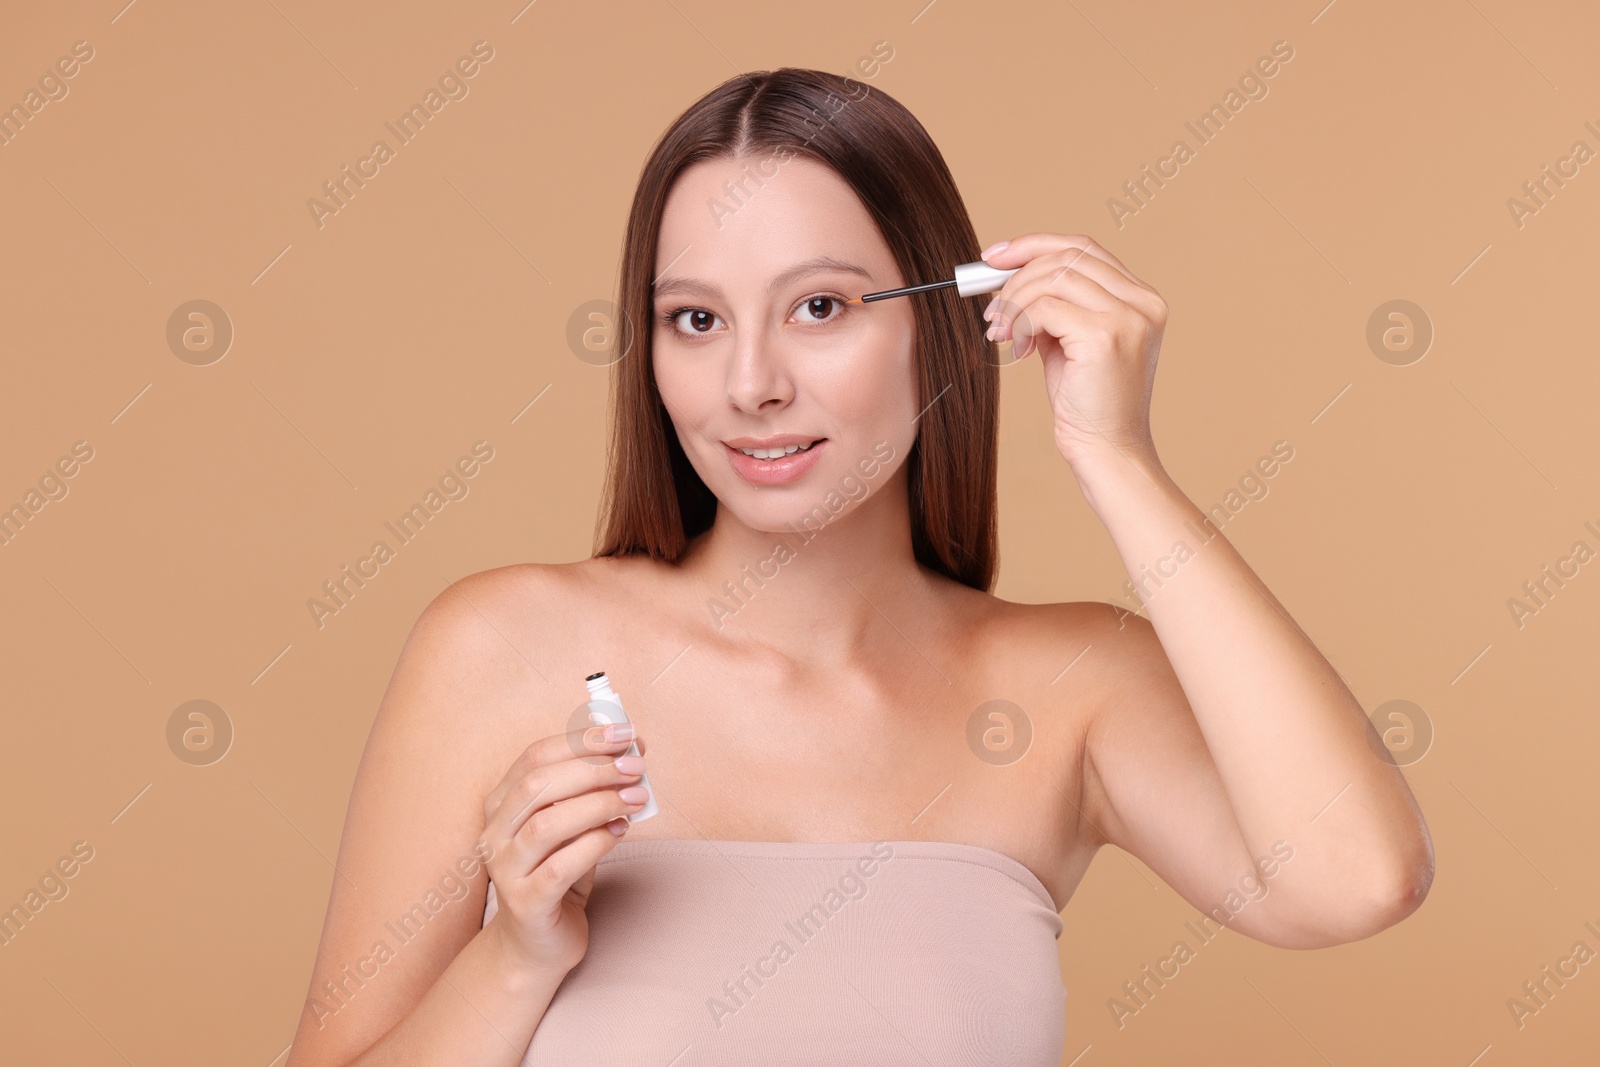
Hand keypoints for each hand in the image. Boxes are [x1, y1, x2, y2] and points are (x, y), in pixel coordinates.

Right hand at [477, 724, 649, 974]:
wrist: (537, 943)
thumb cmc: (558, 872)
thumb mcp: (573, 826)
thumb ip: (591, 791)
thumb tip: (632, 753)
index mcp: (501, 803)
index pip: (535, 756)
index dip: (582, 740)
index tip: (625, 734)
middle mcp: (494, 833)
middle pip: (538, 785)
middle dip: (593, 769)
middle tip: (636, 768)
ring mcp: (504, 869)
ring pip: (547, 824)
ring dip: (598, 804)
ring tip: (635, 800)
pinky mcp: (525, 904)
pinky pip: (561, 867)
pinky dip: (595, 843)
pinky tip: (620, 831)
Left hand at [980, 233, 1166, 471]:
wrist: (1107, 450)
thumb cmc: (1088, 403)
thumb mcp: (1070, 342)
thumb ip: (1053, 306)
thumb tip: (1007, 274)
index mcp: (1141, 298)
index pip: (1083, 248)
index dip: (1034, 245)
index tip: (994, 257)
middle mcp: (1142, 302)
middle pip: (1067, 256)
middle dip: (1017, 274)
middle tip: (991, 307)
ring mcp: (1128, 317)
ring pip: (1054, 277)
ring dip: (1015, 300)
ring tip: (1000, 330)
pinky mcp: (1106, 336)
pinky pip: (1046, 307)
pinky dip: (1021, 321)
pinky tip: (1016, 346)